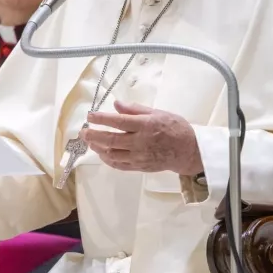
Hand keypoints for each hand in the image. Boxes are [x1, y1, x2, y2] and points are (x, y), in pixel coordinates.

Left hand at [82, 101, 203, 175]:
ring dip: (98, 148)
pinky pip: (119, 165)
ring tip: (90, 142)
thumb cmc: (174, 128)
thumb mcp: (158, 112)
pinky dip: (107, 160)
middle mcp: (140, 142)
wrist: (188, 151)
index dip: (101, 119)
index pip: (118, 121)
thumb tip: (116, 104)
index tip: (90, 116)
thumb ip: (136, 109)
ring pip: (112, 154)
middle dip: (94, 135)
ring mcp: (139, 157)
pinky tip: (102, 153)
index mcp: (145, 126)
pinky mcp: (139, 167)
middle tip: (83, 132)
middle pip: (111, 140)